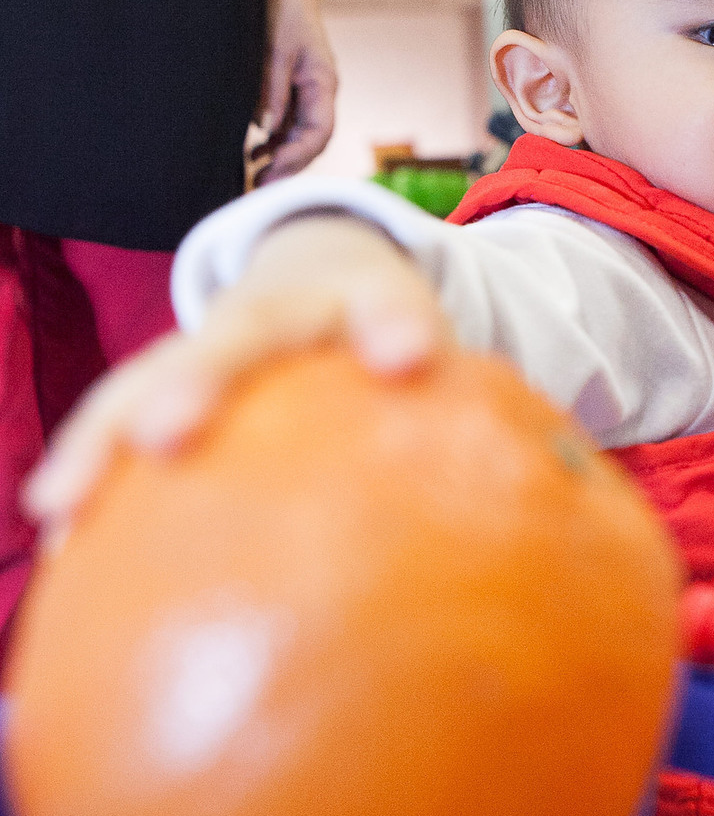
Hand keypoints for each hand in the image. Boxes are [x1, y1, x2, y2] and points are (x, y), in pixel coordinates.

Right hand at [24, 217, 449, 539]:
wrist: (329, 274)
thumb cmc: (393, 341)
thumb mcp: (432, 359)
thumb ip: (471, 406)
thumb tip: (547, 505)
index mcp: (356, 299)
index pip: (381, 304)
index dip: (392, 326)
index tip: (405, 354)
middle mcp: (268, 312)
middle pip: (231, 339)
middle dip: (197, 382)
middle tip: (168, 433)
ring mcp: (207, 345)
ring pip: (147, 377)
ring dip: (105, 435)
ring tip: (64, 500)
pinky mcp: (166, 384)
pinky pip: (120, 422)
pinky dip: (90, 471)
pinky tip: (65, 541)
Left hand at [254, 0, 337, 183]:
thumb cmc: (283, 8)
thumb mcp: (274, 47)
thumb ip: (271, 89)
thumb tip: (267, 127)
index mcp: (323, 82)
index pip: (319, 133)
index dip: (296, 157)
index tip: (271, 172)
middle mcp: (320, 92)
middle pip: (311, 140)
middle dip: (288, 165)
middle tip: (259, 186)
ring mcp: (308, 91)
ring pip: (300, 135)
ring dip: (280, 156)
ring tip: (254, 175)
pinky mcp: (294, 88)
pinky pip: (290, 123)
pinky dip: (274, 140)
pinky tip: (255, 152)